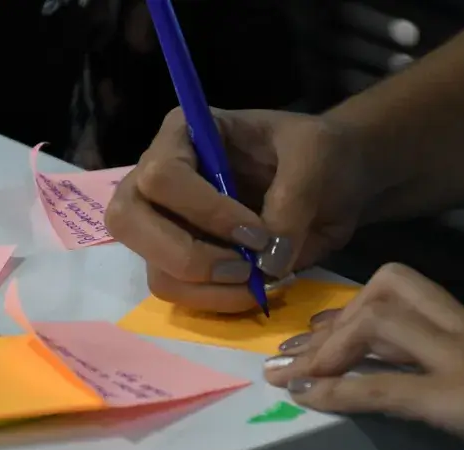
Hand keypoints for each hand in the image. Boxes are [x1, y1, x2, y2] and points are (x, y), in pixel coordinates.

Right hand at [104, 108, 375, 312]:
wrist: (334, 182)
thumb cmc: (318, 155)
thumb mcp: (317, 156)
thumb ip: (294, 198)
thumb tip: (268, 261)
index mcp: (184, 135)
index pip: (162, 176)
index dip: (205, 212)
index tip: (258, 233)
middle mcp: (159, 179)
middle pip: (129, 222)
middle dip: (188, 256)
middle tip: (245, 268)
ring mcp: (166, 225)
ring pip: (155, 270)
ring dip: (207, 289)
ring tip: (257, 281)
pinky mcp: (182, 263)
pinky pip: (180, 294)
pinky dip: (216, 302)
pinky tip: (254, 290)